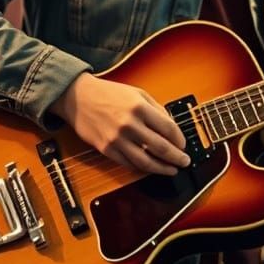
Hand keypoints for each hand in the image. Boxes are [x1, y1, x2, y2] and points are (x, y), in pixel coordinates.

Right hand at [50, 74, 190, 175]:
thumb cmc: (110, 94)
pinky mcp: (106, 149)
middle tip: (185, 162)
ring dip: (162, 168)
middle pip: (161, 147)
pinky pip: (128, 163)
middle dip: (177, 157)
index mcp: (139, 108)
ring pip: (145, 161)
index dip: (180, 139)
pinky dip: (142, 168)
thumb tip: (172, 128)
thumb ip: (156, 109)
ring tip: (171, 170)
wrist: (79, 97)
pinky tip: (151, 168)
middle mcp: (129, 124)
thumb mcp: (138, 93)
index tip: (183, 145)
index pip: (168, 128)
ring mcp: (117, 139)